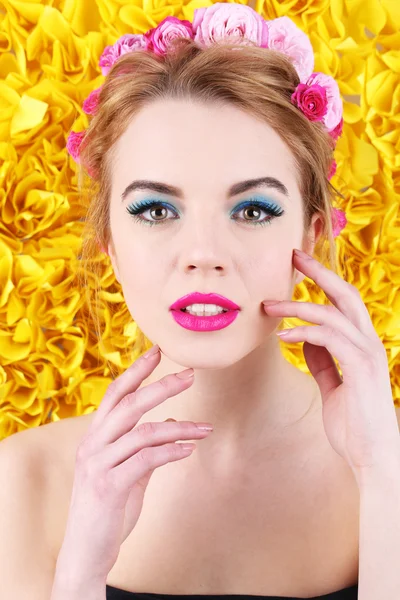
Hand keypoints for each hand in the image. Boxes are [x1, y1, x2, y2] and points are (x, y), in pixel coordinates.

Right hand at [56, 349, 212, 583]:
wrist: (85, 552)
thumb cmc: (107, 508)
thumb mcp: (126, 472)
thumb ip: (145, 447)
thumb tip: (171, 423)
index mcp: (96, 436)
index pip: (116, 393)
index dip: (137, 370)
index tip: (158, 350)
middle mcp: (93, 444)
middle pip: (130, 403)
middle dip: (162, 386)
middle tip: (190, 374)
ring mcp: (98, 464)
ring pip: (143, 431)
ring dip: (180, 427)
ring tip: (205, 428)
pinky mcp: (109, 487)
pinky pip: (146, 460)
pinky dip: (171, 451)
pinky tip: (189, 449)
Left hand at [263, 248, 399, 486]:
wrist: (371, 458)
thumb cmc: (353, 425)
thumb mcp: (333, 386)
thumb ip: (322, 361)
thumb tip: (302, 338)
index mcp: (362, 346)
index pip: (343, 303)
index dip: (323, 282)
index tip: (299, 267)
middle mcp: (368, 343)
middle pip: (345, 294)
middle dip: (318, 271)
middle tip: (292, 255)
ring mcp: (368, 353)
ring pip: (332, 313)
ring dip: (297, 306)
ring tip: (269, 307)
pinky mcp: (362, 367)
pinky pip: (329, 337)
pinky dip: (304, 332)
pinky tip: (283, 336)